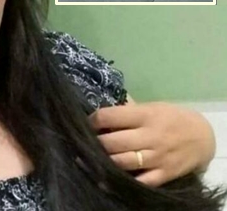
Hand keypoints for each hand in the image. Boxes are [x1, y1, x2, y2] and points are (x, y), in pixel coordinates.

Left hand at [89, 103, 215, 186]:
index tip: (87, 123)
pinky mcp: (163, 174)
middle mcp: (150, 136)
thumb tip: (102, 114)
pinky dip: (123, 180)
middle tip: (87, 142)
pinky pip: (140, 180)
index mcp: (144, 115)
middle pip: (113, 142)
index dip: (93, 120)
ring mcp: (157, 157)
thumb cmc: (170, 117)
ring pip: (122, 162)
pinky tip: (108, 178)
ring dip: (105, 161)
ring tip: (93, 158)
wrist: (201, 137)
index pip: (110, 116)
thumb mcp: (151, 107)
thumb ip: (128, 111)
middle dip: (96, 142)